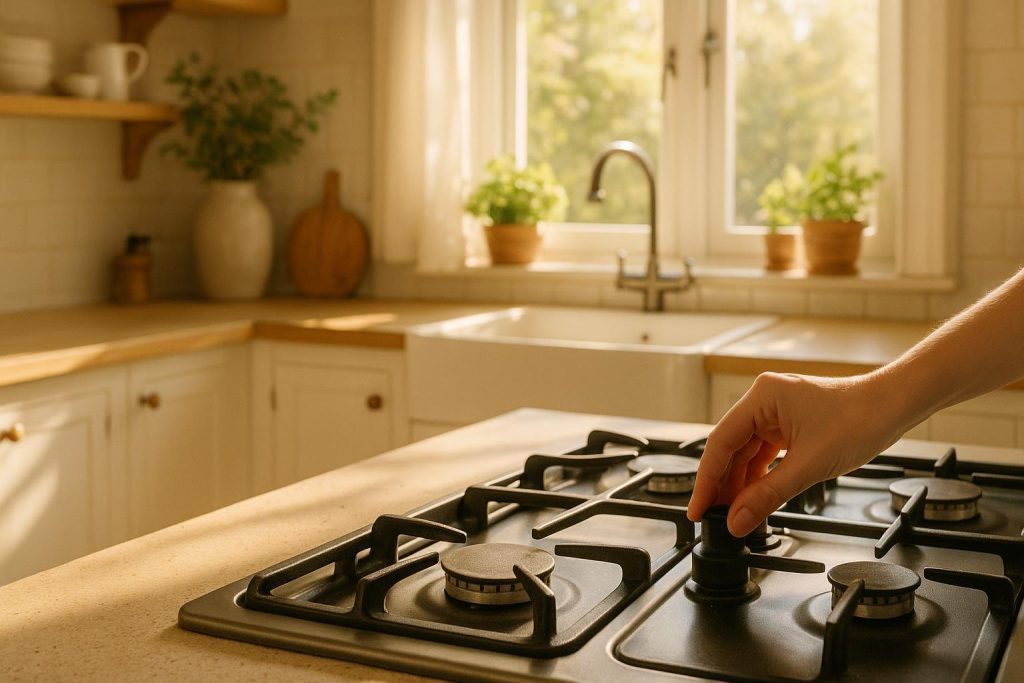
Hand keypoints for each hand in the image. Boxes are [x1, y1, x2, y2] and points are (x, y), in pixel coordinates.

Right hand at [687, 372, 905, 536]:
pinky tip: (752, 498)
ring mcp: (774, 412)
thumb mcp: (809, 466)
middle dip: (722, 486)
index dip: (706, 480)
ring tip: (733, 515)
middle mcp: (763, 401)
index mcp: (761, 397)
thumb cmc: (860, 420)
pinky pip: (762, 454)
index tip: (697, 508)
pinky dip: (757, 477)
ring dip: (739, 485)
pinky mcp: (787, 424)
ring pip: (745, 454)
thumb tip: (737, 520)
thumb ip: (767, 496)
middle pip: (729, 449)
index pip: (721, 443)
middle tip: (713, 518)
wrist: (893, 407)